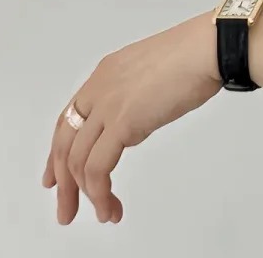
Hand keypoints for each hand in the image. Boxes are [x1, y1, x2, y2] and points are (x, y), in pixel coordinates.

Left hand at [42, 11, 222, 224]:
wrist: (207, 48)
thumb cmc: (194, 56)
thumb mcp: (150, 73)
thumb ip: (133, 96)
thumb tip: (134, 120)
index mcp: (105, 73)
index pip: (68, 119)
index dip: (58, 153)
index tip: (55, 179)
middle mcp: (99, 88)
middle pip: (65, 144)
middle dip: (64, 184)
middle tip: (67, 210)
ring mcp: (108, 105)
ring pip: (78, 161)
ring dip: (85, 195)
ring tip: (102, 214)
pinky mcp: (122, 122)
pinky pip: (97, 168)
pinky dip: (100, 193)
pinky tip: (110, 206)